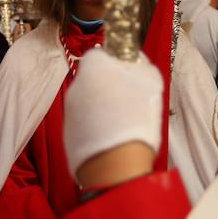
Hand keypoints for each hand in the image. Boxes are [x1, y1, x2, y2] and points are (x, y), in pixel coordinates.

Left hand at [64, 49, 163, 184]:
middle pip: (93, 79)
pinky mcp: (67, 134)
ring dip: (101, 108)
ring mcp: (69, 111)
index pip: (99, 55)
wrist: (115, 164)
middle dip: (108, 86)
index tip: (128, 75)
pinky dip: (95, 127)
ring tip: (121, 123)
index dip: (114, 63)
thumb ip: (139, 63)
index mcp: (93, 68)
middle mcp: (75, 86)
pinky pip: (84, 123)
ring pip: (88, 102)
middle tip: (129, 101)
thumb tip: (134, 57)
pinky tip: (111, 139)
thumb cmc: (136, 118)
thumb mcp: (150, 81)